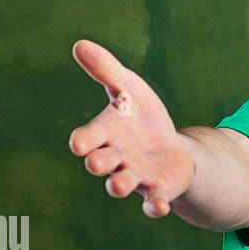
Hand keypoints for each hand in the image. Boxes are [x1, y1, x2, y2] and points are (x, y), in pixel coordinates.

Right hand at [67, 39, 194, 217]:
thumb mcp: (129, 88)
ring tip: (121, 184)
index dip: (83, 141)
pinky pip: (152, 202)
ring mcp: (136, 176)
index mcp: (105, 134)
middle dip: (99, 163)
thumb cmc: (141, 117)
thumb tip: (79, 43)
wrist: (169, 146)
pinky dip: (154, 205)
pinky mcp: (157, 189)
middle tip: (98, 162)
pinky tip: (159, 205)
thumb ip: (107, 70)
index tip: (79, 143)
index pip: (87, 138)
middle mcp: (116, 158)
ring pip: (121, 184)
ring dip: (120, 185)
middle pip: (102, 163)